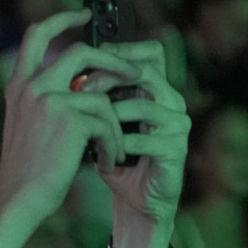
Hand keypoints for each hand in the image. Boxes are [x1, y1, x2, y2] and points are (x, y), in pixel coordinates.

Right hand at [0, 11, 139, 223]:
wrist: (19, 197)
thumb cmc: (29, 170)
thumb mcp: (29, 126)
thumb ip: (48, 102)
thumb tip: (85, 88)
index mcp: (20, 84)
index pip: (38, 34)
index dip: (62, 19)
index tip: (82, 14)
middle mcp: (33, 86)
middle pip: (82, 52)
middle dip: (115, 59)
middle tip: (136, 72)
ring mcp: (50, 100)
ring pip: (103, 96)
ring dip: (116, 125)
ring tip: (114, 150)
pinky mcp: (70, 119)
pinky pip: (108, 122)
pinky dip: (113, 144)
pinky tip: (107, 163)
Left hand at [89, 40, 189, 247]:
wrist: (135, 200)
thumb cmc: (117, 157)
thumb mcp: (104, 121)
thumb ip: (98, 94)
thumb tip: (69, 67)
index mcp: (158, 89)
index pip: (150, 52)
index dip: (123, 47)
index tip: (92, 54)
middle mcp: (173, 101)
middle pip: (145, 72)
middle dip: (109, 77)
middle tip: (81, 89)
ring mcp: (178, 125)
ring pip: (144, 105)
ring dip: (111, 115)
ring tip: (88, 123)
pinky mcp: (176, 150)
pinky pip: (145, 140)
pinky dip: (119, 146)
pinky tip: (101, 152)